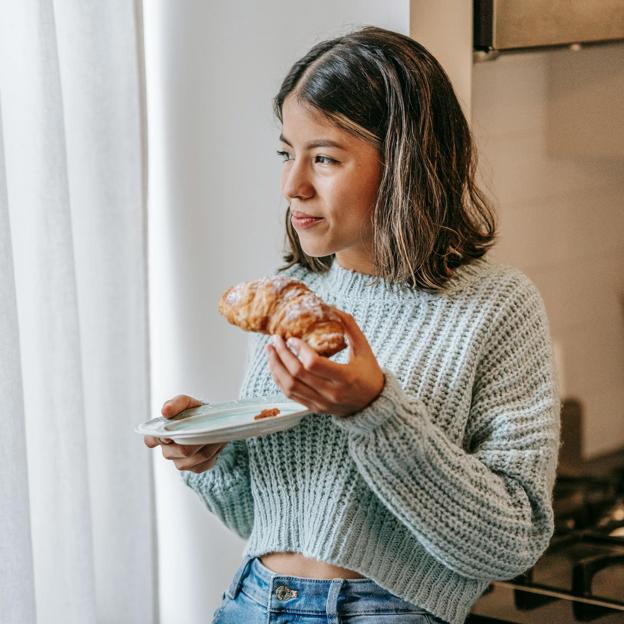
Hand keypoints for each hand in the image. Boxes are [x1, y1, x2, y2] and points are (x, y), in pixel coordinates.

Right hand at [143, 395, 226, 472]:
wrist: (211, 422)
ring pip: (194, 459)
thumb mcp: (186, 403)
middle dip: (196, 440)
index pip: (151, 440)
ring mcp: (180, 461)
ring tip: (215, 434)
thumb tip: (166, 410)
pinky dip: (213, 454)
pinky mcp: (195, 468)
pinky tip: (216, 443)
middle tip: (208, 429)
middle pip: (180, 450)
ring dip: (207, 446)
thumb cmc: (194, 413)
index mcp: (161, 434)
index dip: (161, 439)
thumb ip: (176, 404)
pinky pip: (204, 464)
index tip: (171, 435)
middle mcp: (168, 450)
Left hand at [265, 308, 384, 417]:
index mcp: (346, 378)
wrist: (373, 404)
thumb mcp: (364, 348)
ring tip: (270, 351)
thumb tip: (331, 307)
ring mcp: (322, 403)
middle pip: (297, 374)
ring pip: (290, 386)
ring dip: (276, 367)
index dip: (299, 350)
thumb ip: (349, 327)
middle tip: (275, 340)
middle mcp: (332, 393)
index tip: (291, 338)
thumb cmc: (369, 372)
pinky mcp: (315, 408)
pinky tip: (275, 366)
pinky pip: (291, 395)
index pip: (314, 364)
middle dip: (282, 354)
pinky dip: (279, 380)